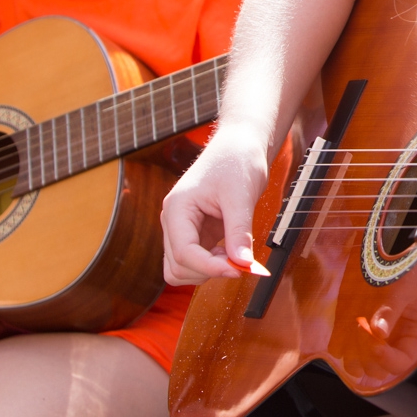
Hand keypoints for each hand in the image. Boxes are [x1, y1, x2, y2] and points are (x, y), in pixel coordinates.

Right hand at [160, 124, 271, 284]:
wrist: (238, 146)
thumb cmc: (237, 161)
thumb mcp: (241, 195)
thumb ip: (239, 231)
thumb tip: (243, 263)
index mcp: (177, 208)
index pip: (184, 252)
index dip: (210, 267)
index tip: (239, 269)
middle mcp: (174, 221)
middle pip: (178, 266)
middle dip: (208, 271)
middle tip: (240, 262)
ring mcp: (182, 228)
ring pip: (182, 269)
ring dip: (207, 271)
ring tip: (233, 254)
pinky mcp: (195, 233)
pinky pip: (195, 261)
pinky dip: (212, 264)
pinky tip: (231, 252)